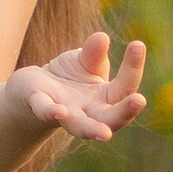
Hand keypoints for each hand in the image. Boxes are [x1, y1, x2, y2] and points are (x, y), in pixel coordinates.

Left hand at [10, 29, 147, 146]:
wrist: (33, 89)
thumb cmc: (68, 77)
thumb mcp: (85, 61)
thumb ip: (94, 53)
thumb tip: (102, 37)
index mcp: (106, 99)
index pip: (125, 87)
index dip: (133, 67)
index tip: (137, 44)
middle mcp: (89, 112)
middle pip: (111, 118)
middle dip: (125, 112)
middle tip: (139, 100)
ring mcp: (65, 113)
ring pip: (80, 126)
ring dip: (92, 129)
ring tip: (105, 134)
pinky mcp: (40, 106)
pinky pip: (45, 110)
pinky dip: (51, 111)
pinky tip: (59, 111)